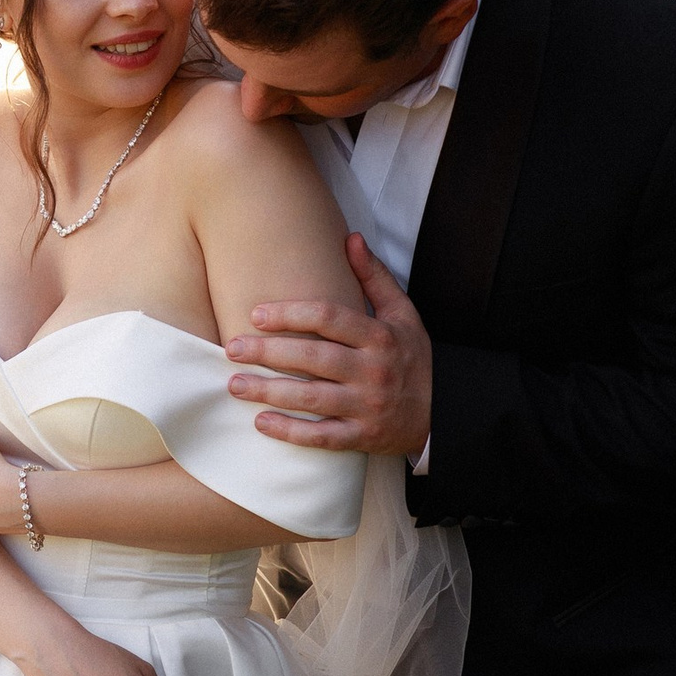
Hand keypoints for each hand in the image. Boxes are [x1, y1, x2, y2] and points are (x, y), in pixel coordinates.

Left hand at [226, 233, 432, 455]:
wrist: (444, 412)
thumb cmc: (412, 358)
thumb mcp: (402, 313)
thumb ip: (374, 277)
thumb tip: (350, 238)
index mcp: (380, 336)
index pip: (329, 319)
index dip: (290, 314)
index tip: (256, 314)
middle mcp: (373, 371)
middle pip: (313, 358)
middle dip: (268, 353)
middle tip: (232, 348)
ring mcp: (367, 407)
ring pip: (312, 398)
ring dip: (270, 392)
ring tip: (235, 384)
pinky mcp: (362, 437)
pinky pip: (322, 437)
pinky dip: (291, 432)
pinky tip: (261, 422)